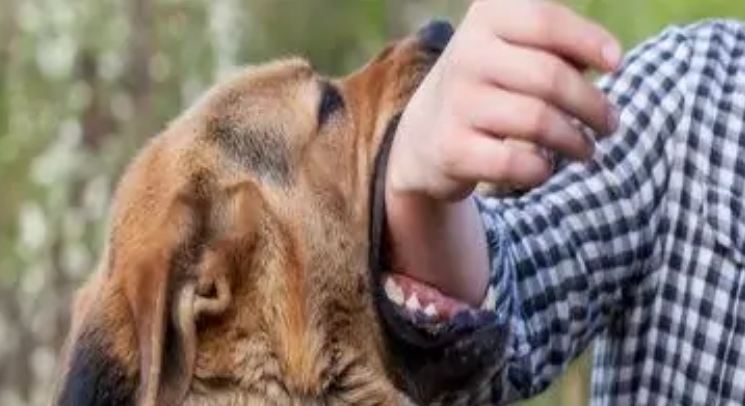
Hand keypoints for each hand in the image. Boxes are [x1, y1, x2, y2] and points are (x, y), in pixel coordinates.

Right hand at [385, 0, 621, 305]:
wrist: (425, 135)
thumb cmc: (492, 86)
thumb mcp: (515, 49)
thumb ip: (559, 47)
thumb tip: (609, 60)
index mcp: (486, 18)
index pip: (546, 22)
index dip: (589, 42)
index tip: (616, 65)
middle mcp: (465, 55)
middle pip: (549, 77)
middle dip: (592, 106)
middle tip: (610, 124)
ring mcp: (456, 102)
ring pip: (538, 121)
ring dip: (576, 141)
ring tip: (586, 149)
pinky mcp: (452, 148)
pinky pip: (516, 162)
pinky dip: (541, 169)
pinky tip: (544, 167)